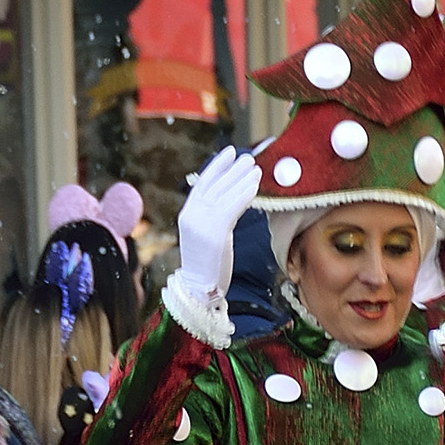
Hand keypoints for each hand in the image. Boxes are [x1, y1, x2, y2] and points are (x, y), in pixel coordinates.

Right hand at [175, 146, 262, 303]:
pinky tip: (255, 186)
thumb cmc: (208, 267)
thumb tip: (230, 199)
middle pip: (214, 184)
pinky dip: (244, 194)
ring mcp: (201, 223)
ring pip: (224, 193)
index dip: (217, 166)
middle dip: (232, 169)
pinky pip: (231, 207)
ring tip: (256, 168)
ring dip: (241, 178)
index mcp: (188, 214)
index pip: (202, 183)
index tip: (229, 152)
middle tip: (249, 156)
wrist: (199, 291)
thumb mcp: (207, 237)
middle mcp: (192, 215)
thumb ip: (214, 218)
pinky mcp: (214, 233)